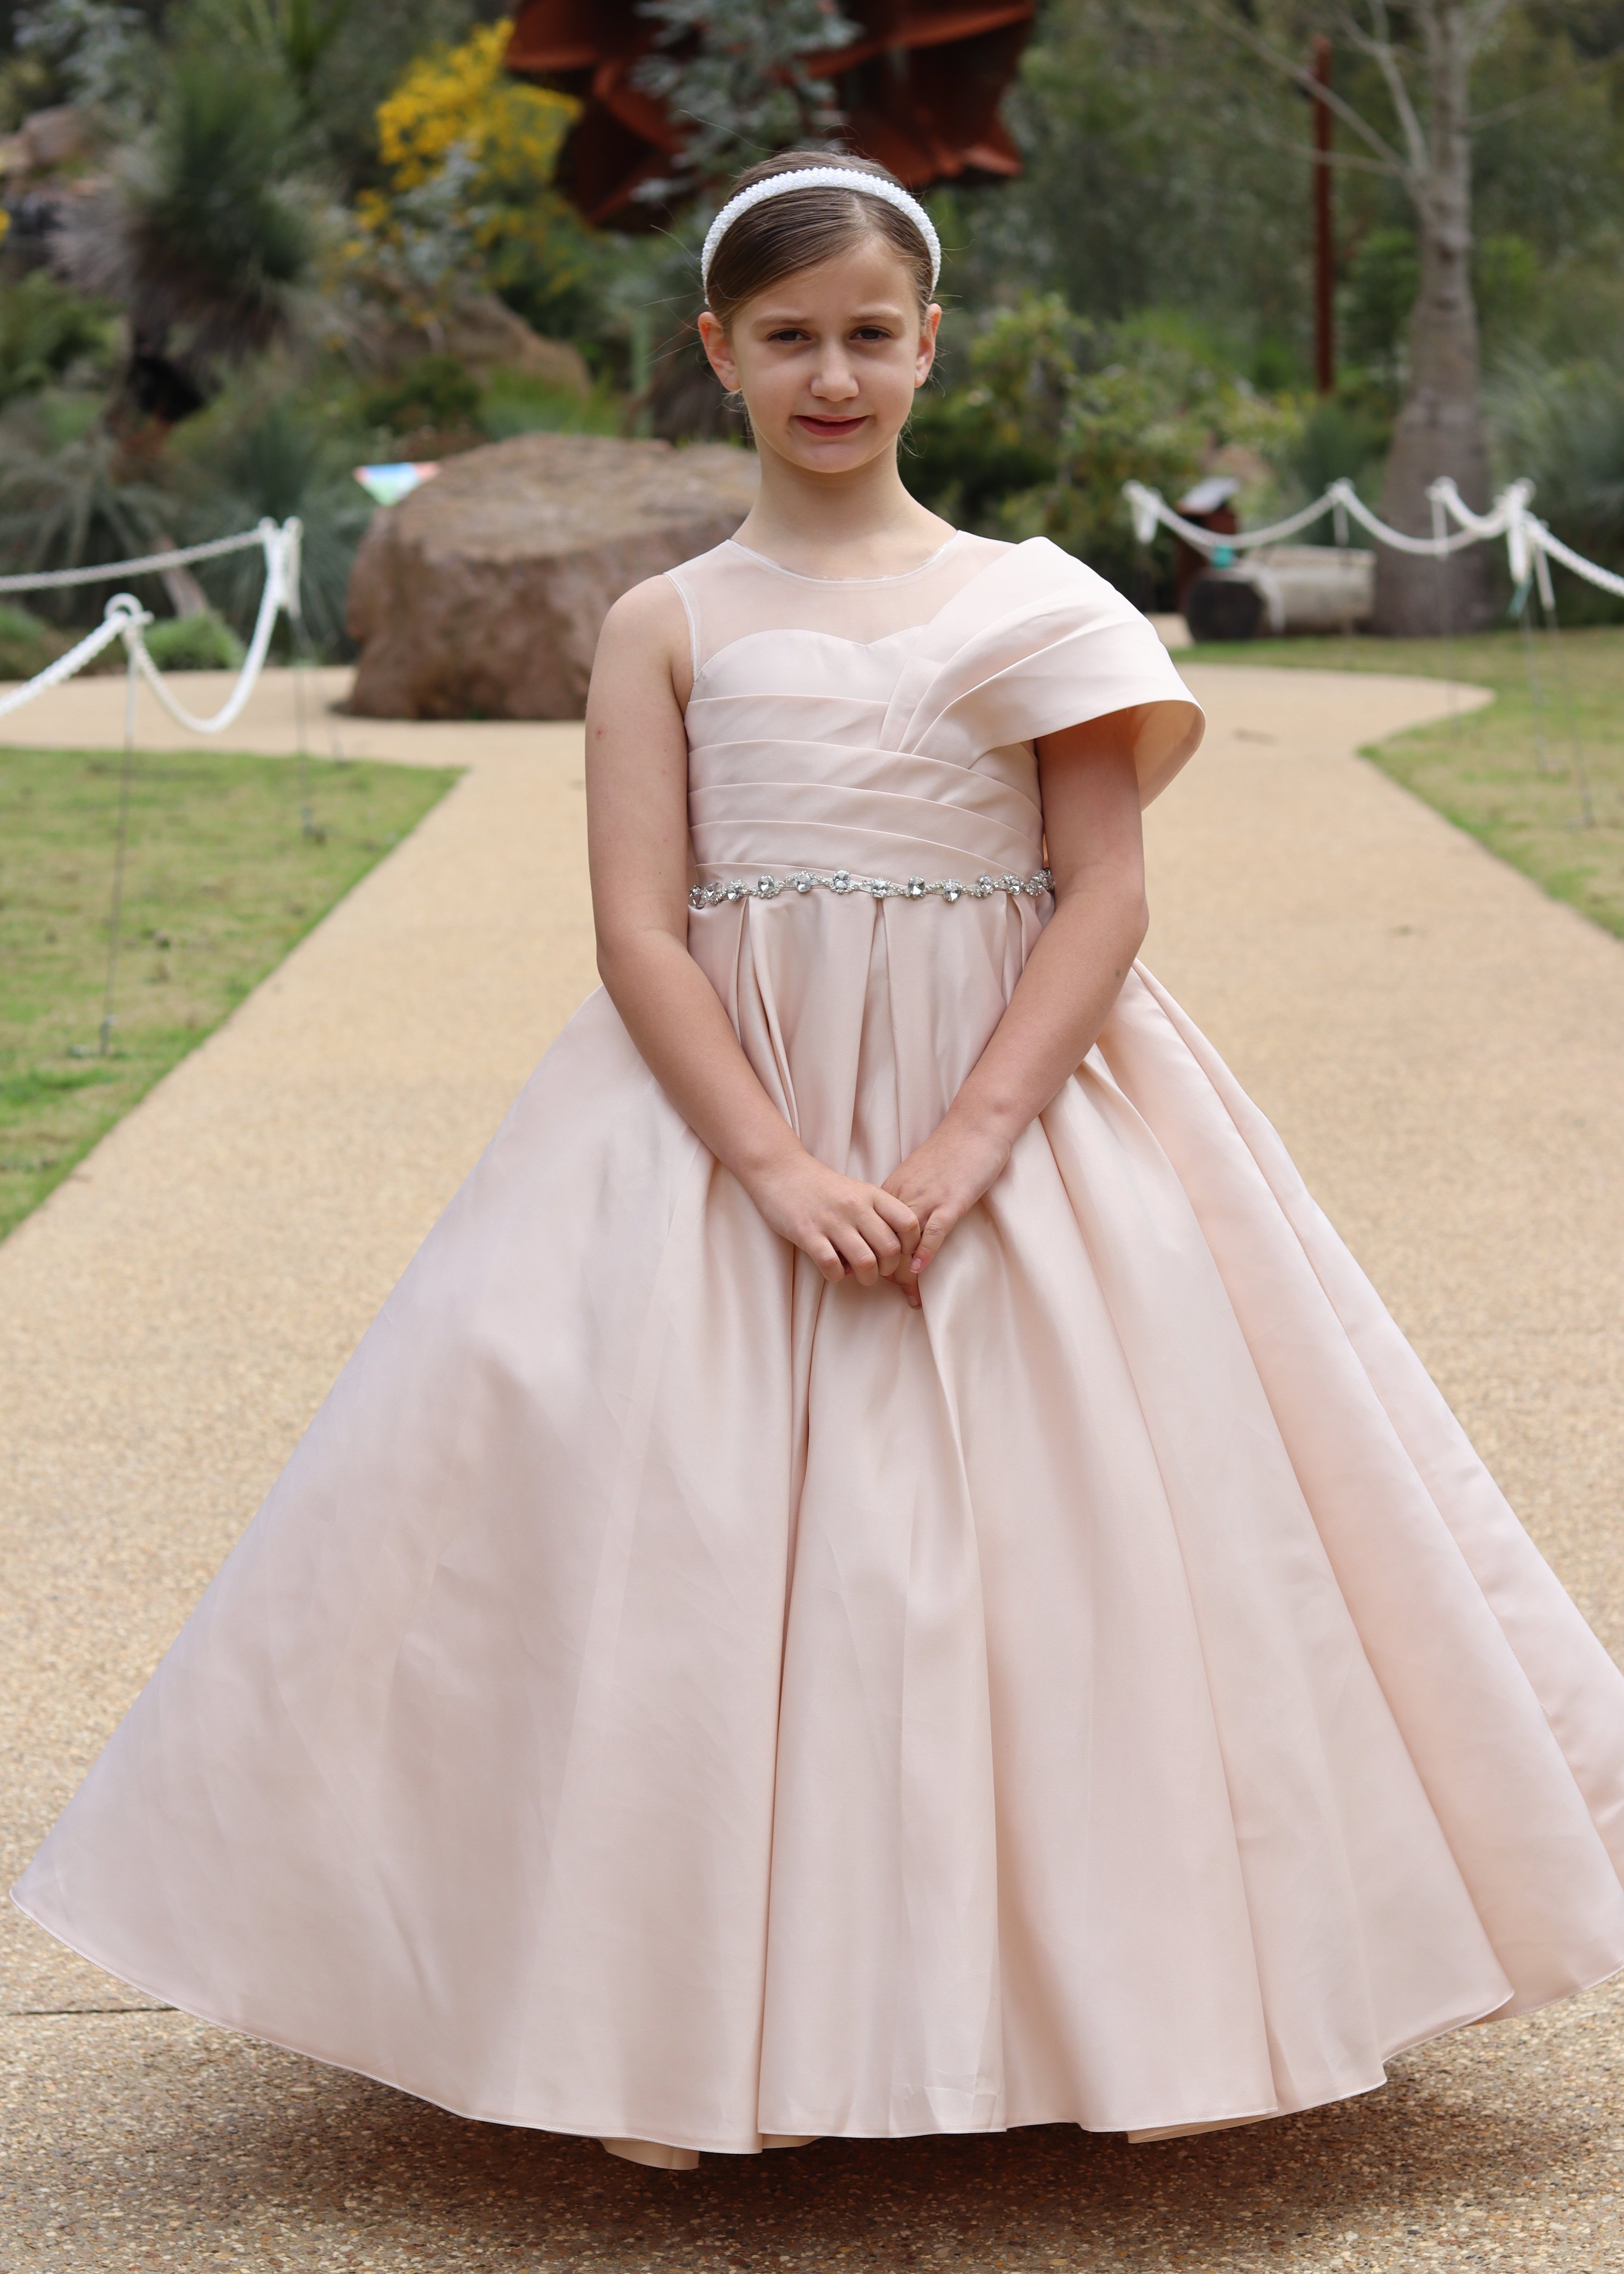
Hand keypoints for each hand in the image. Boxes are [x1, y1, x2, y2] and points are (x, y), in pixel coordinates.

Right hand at [748, 1149, 921, 1286]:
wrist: (781, 1170)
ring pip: (866, 1263)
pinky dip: (837, 1275)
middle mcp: (855, 1207)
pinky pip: (832, 1267)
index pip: (908, 1223)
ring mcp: (831, 1221)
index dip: (912, 1246)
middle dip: (889, 1269)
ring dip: (867, 1277)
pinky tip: (833, 1269)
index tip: (901, 1254)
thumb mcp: (857, 1191)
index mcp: (871, 1194)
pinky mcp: (807, 1234)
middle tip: (879, 1269)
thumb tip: (896, 1249)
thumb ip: (877, 1213)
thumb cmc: (822, 1187)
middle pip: (890, 1249)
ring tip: (860, 1275)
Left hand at [882, 1116, 1011, 1306]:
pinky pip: (934, 1230)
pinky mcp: (951, 1200)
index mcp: (893, 1191)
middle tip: (892, 1295)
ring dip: (905, 1272)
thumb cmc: (950, 1151)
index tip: (874, 1278)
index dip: (872, 1257)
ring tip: (909, 1296)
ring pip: (906, 1241)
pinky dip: (925, 1252)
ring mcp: (927, 1198)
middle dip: (886, 1271)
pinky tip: (920, 1271)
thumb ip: (908, 1200)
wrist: (975, 1126)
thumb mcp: (918, 1176)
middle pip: (886, 1241)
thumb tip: (902, 1229)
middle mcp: (904, 1196)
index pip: (874, 1232)